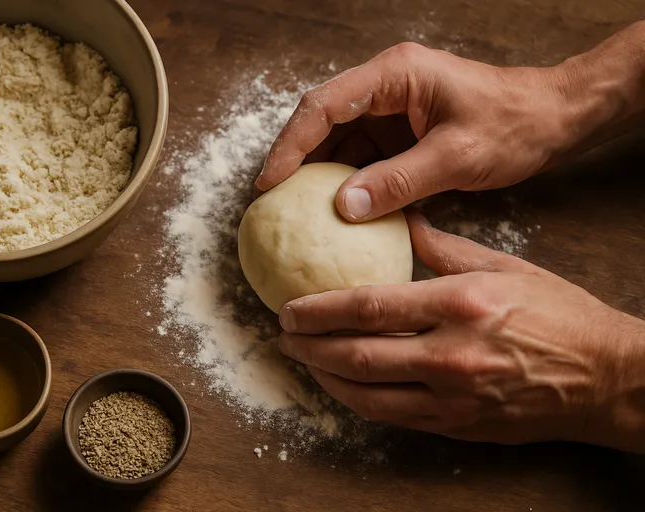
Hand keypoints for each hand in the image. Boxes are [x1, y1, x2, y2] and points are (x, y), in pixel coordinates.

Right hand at [256, 25, 644, 221]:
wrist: (552, 118)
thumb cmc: (513, 125)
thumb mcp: (458, 156)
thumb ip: (400, 180)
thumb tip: (345, 208)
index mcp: (394, 76)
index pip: (323, 105)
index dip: (290, 144)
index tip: (270, 184)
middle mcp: (384, 87)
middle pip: (321, 121)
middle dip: (294, 161)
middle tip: (271, 204)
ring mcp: (389, 110)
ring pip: (336, 141)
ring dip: (317, 176)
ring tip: (293, 215)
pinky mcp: (397, 133)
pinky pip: (359, 157)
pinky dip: (345, 184)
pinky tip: (333, 214)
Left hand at [277, 211, 644, 451]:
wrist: (606, 377)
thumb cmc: (559, 315)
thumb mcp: (502, 266)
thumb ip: (440, 248)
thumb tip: (398, 219)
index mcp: (462, 305)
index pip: (370, 306)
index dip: (319, 309)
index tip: (289, 307)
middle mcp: (453, 355)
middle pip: (357, 355)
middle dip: (309, 346)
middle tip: (283, 335)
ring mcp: (454, 398)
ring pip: (366, 395)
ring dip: (324, 378)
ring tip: (300, 359)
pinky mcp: (457, 425)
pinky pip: (391, 417)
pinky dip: (357, 401)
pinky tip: (339, 385)